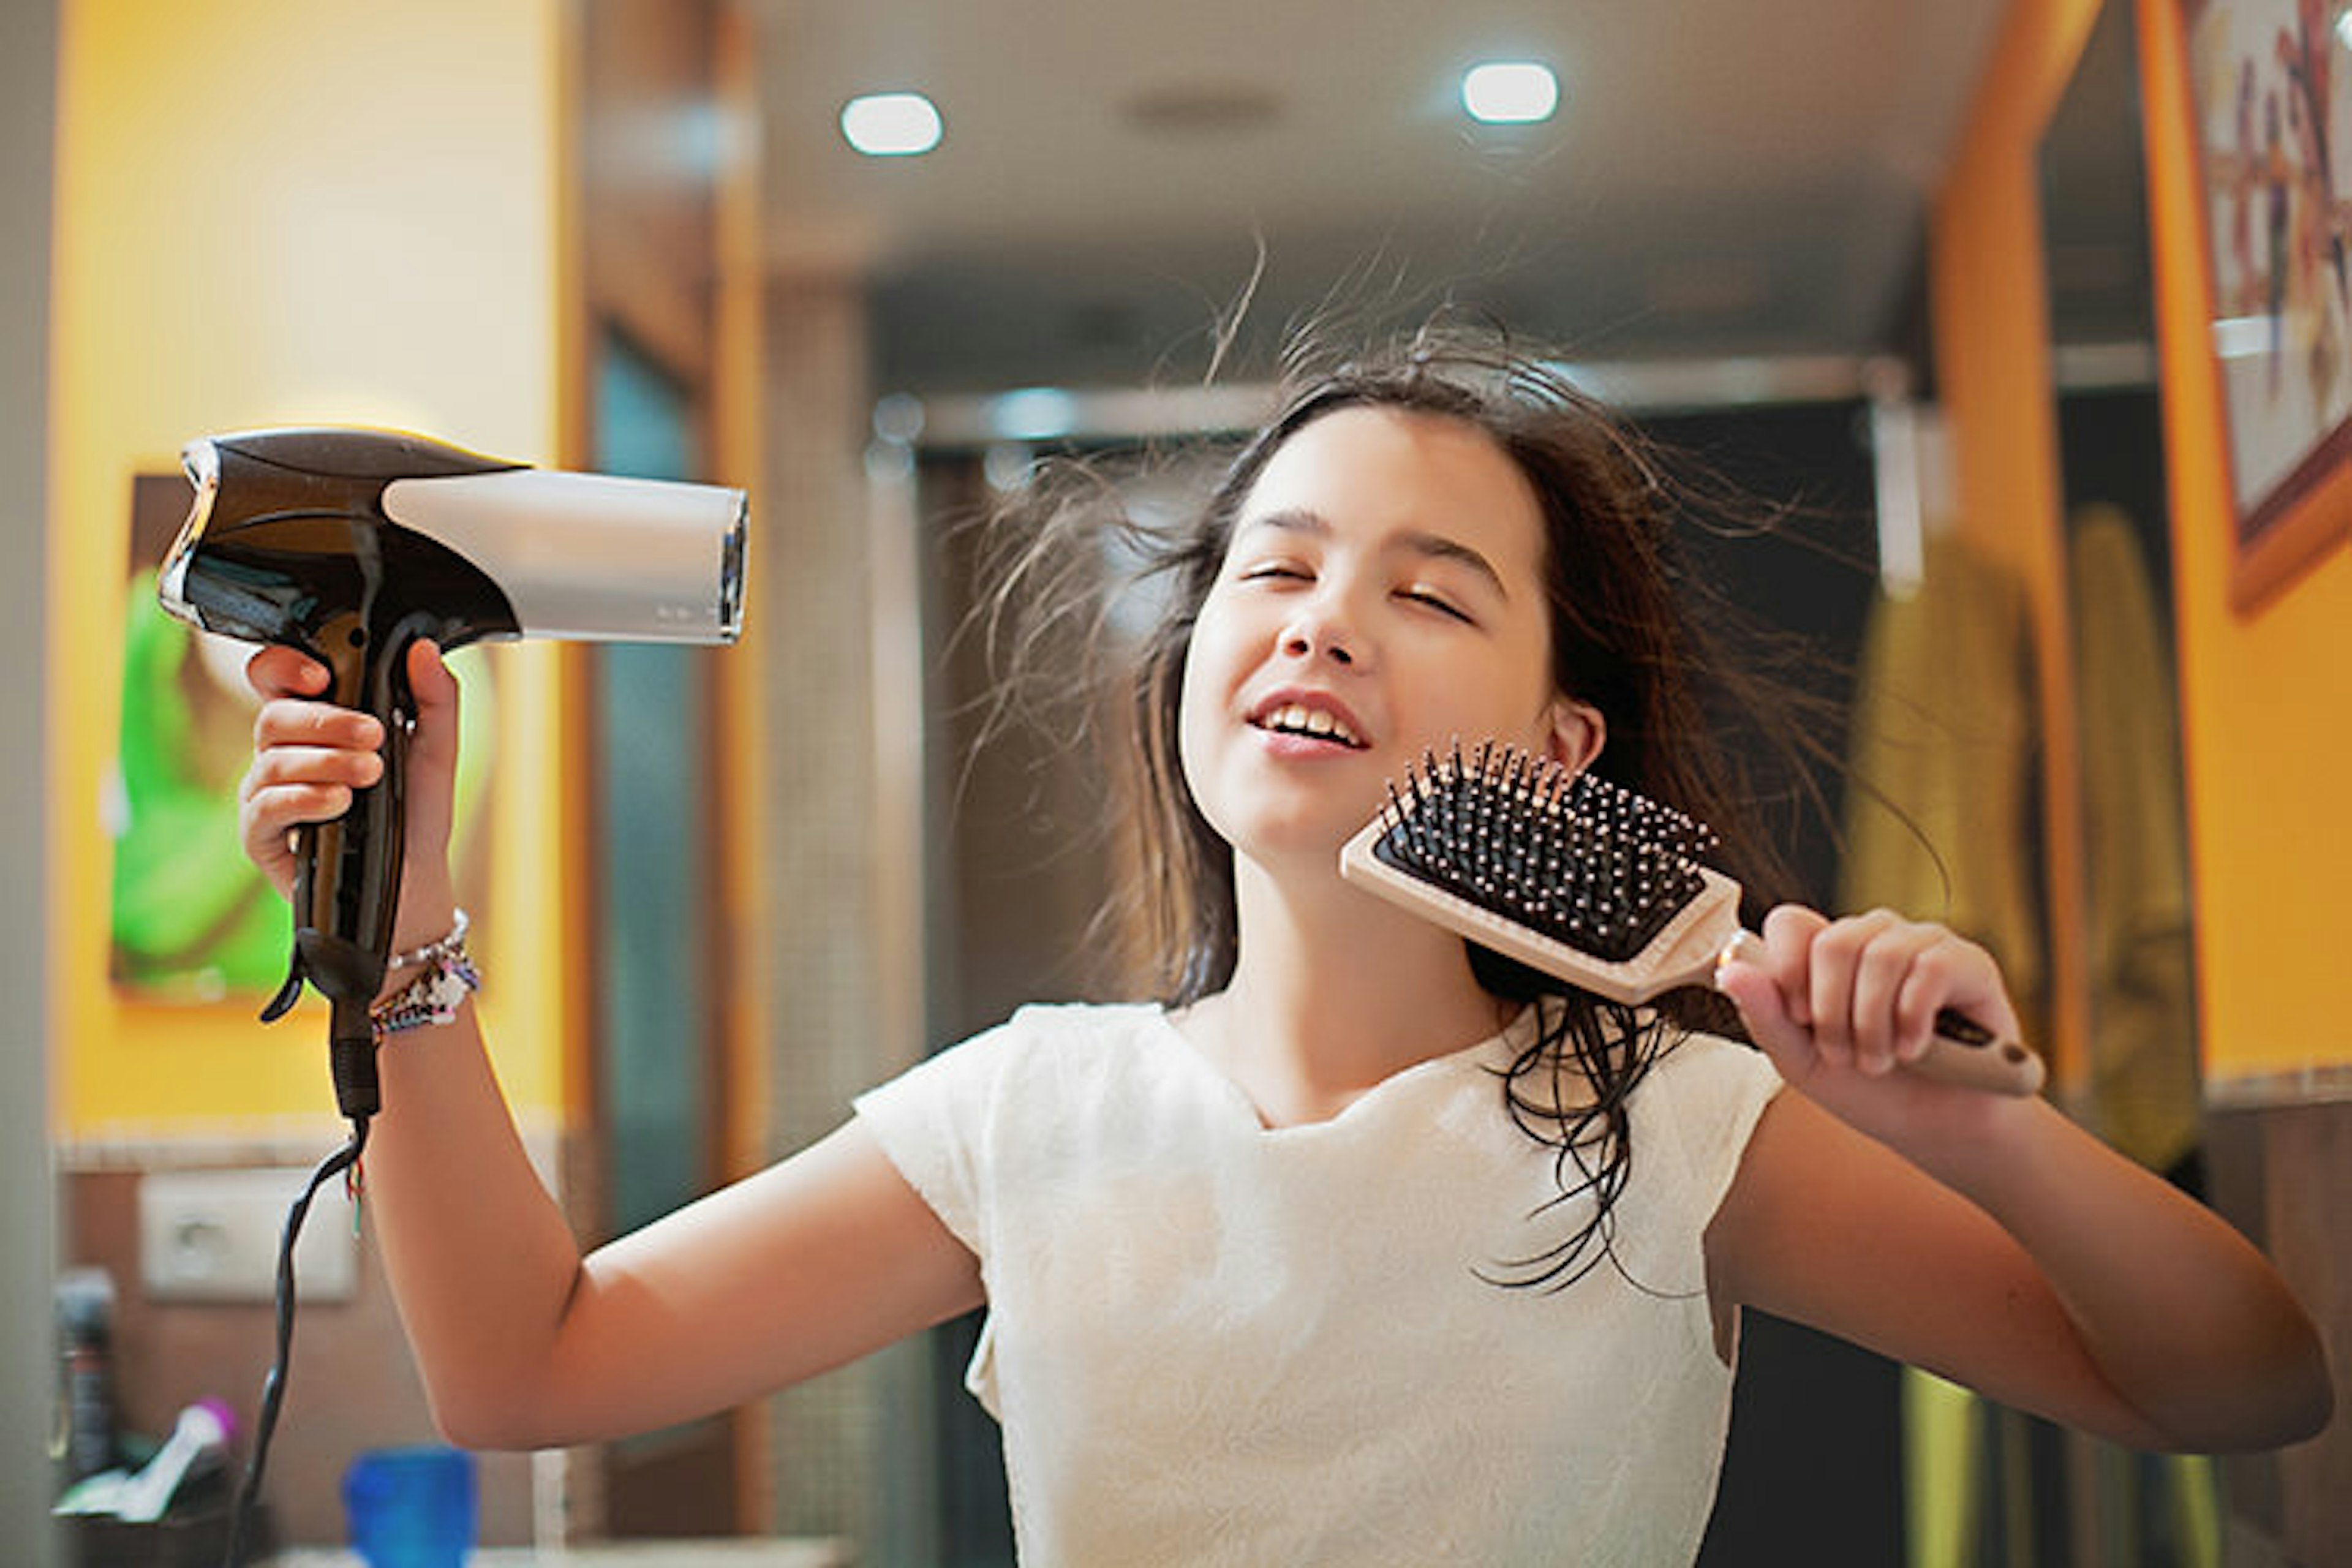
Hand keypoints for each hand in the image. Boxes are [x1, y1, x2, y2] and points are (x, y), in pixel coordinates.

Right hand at [238, 638, 462, 949]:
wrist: (414, 885)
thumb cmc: (415, 816)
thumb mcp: (436, 752)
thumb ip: (433, 698)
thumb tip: (425, 648)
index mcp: (315, 723)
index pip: (275, 677)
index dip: (287, 666)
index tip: (325, 675)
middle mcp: (283, 753)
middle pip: (274, 715)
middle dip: (326, 720)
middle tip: (374, 736)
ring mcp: (267, 793)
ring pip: (272, 758)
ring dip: (326, 761)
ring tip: (371, 773)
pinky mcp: (261, 837)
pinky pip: (265, 806)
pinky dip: (305, 798)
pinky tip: (338, 802)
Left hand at [1713, 904, 2028, 1145]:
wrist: (1937, 1128)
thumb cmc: (1871, 1089)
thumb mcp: (1802, 1061)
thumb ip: (1765, 1016)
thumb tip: (1731, 971)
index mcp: (1827, 955)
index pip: (1791, 922)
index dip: (1787, 967)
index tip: (1799, 1018)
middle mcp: (1873, 938)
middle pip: (1833, 941)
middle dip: (1833, 1012)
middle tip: (1845, 1056)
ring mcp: (1921, 945)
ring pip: (1881, 954)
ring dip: (1873, 1023)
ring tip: (1880, 1061)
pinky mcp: (1967, 963)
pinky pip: (1930, 967)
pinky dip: (1914, 1017)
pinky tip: (1915, 1048)